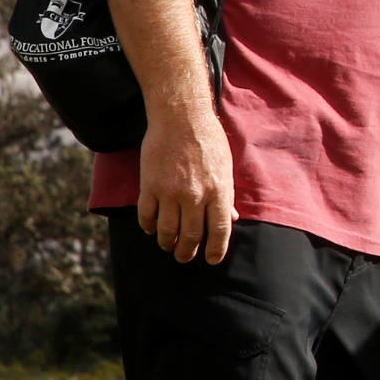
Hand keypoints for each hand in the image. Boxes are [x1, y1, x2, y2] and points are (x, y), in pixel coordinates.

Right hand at [137, 99, 238, 263]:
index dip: (216, 249)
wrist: (180, 118)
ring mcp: (170, 192)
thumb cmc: (208, 140)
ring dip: (168, 243)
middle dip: (188, 251)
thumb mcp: (226, 167)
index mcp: (219, 191)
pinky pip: (147, 215)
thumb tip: (232, 218)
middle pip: (192, 235)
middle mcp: (195, 195)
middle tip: (185, 257)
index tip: (212, 260)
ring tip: (169, 246)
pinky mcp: (150, 185)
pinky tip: (152, 229)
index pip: (219, 230)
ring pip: (167, 230)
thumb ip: (226, 195)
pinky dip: (149, 226)